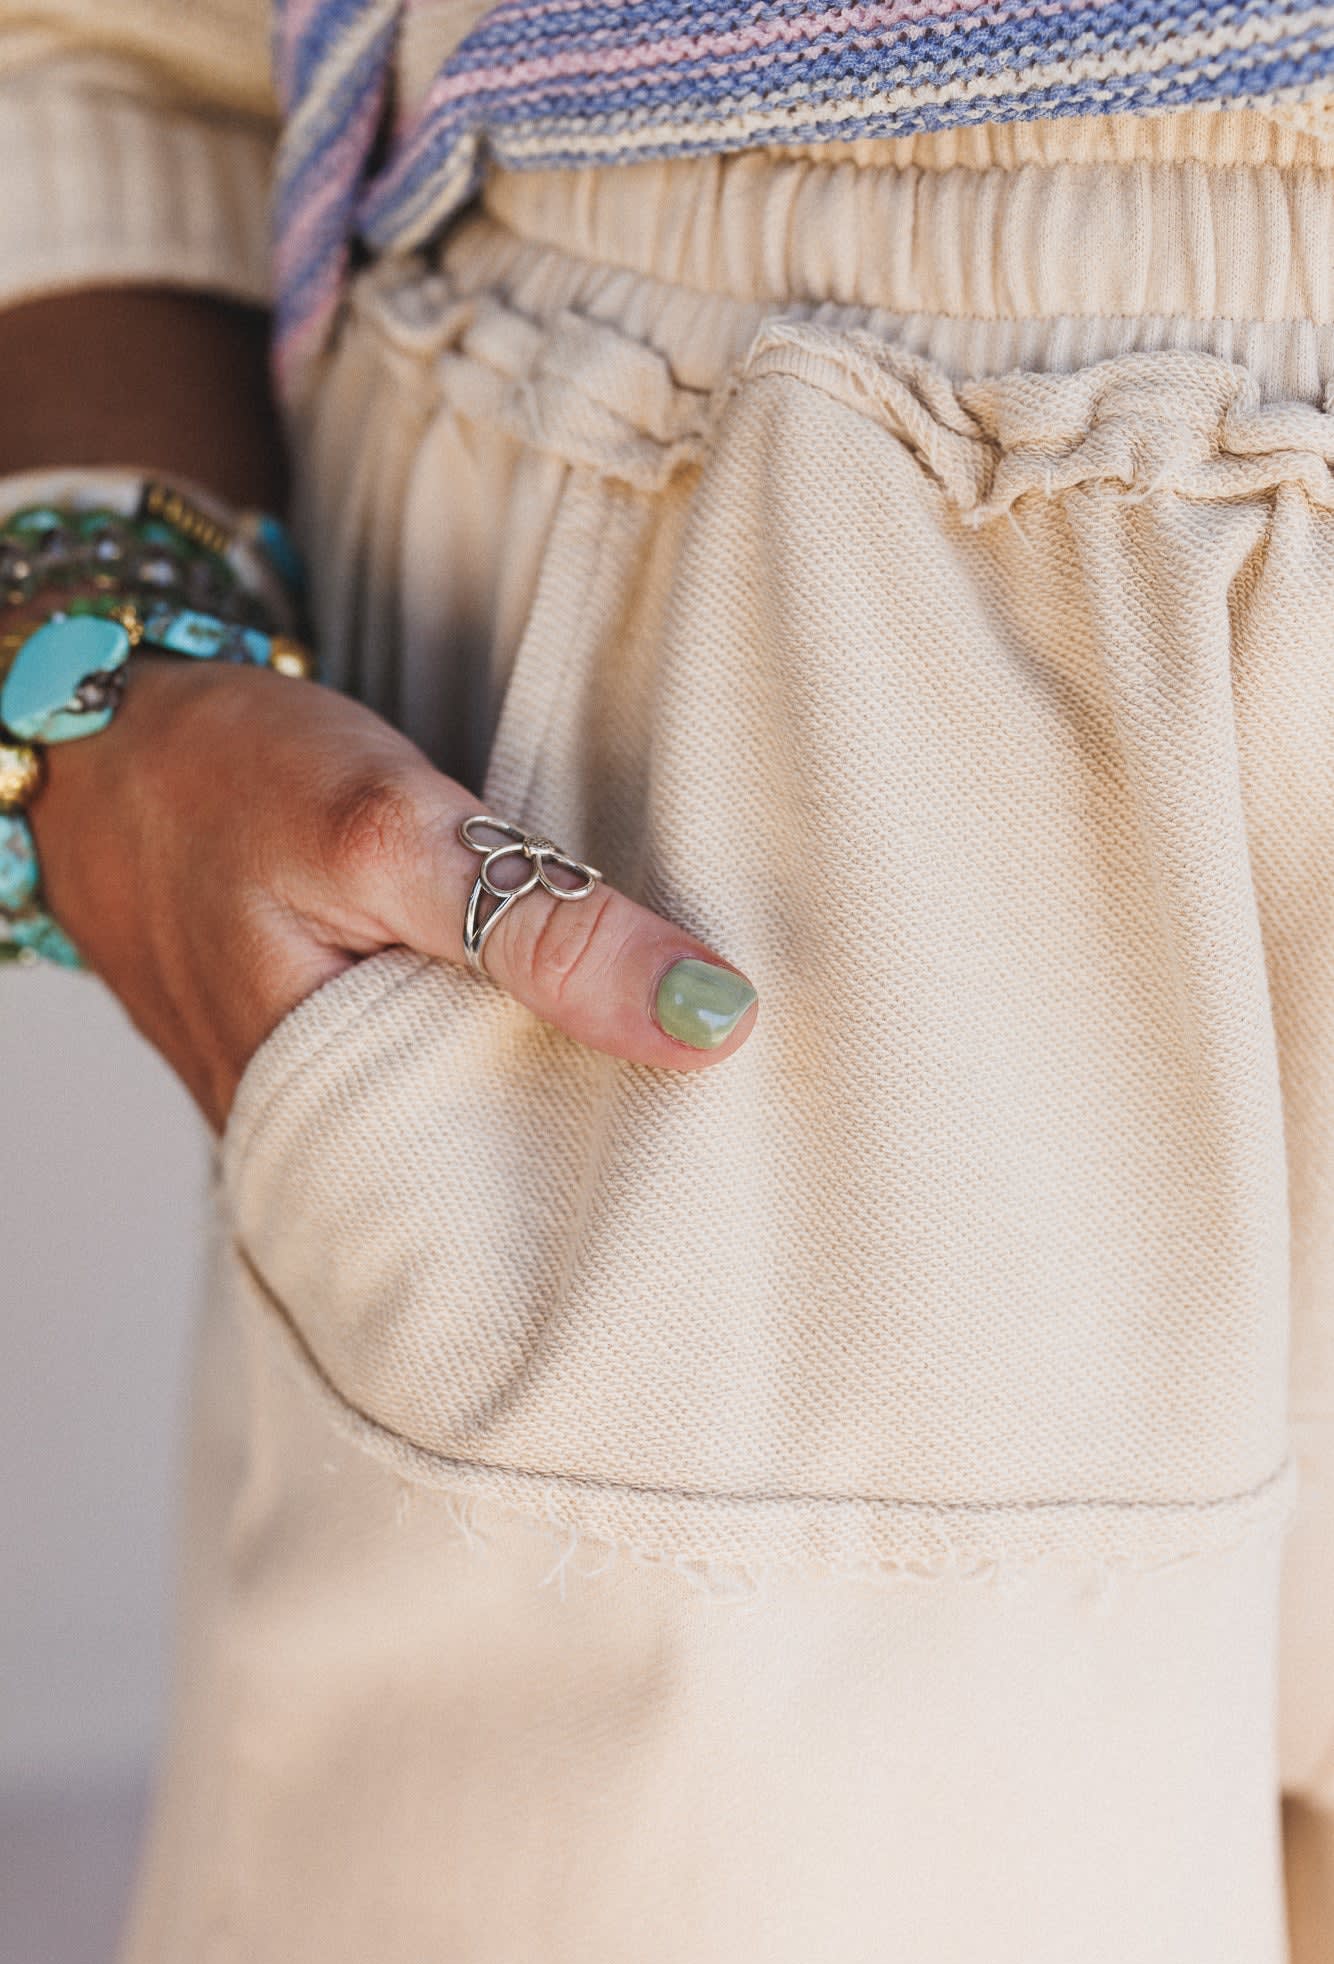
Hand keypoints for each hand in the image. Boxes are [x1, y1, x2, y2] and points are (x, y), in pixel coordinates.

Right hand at [27, 656, 758, 1130]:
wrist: (104, 734)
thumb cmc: (222, 776)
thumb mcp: (388, 832)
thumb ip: (539, 930)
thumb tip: (708, 1017)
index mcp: (319, 1134)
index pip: (504, 1225)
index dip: (621, 1191)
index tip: (734, 1148)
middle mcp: (317, 1150)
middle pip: (498, 1189)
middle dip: (606, 1151)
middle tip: (733, 1112)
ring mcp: (323, 1104)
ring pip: (474, 1130)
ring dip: (563, 1094)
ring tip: (679, 1072)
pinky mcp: (337, 1051)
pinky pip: (445, 1077)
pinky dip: (512, 1047)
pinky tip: (583, 1023)